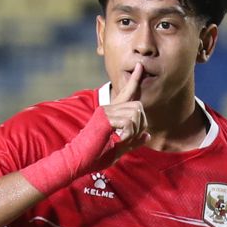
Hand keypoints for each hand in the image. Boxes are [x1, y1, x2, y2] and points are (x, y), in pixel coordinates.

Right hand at [18, 63, 148, 194]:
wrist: (79, 161)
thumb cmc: (96, 157)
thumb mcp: (120, 149)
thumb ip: (133, 141)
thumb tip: (147, 135)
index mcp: (112, 113)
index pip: (127, 93)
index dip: (135, 80)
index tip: (141, 66)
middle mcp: (109, 108)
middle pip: (138, 106)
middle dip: (141, 124)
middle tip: (131, 139)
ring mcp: (106, 111)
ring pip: (135, 114)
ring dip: (135, 131)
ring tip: (123, 141)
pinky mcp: (104, 117)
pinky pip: (129, 122)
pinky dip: (129, 135)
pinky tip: (119, 140)